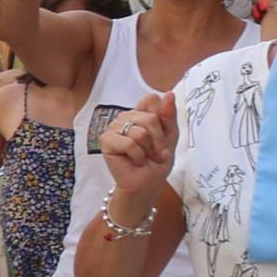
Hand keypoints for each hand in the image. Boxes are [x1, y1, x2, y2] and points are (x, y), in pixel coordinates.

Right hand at [99, 80, 177, 199]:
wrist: (147, 183)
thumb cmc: (156, 161)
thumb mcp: (170, 135)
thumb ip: (168, 115)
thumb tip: (168, 93)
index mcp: (140, 113)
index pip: (152, 100)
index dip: (162, 118)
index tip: (162, 135)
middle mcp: (125, 117)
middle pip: (150, 117)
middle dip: (158, 140)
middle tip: (155, 153)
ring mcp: (114, 128)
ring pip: (139, 131)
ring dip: (147, 149)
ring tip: (145, 157)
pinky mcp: (106, 140)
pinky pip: (129, 143)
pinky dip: (137, 156)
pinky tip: (134, 161)